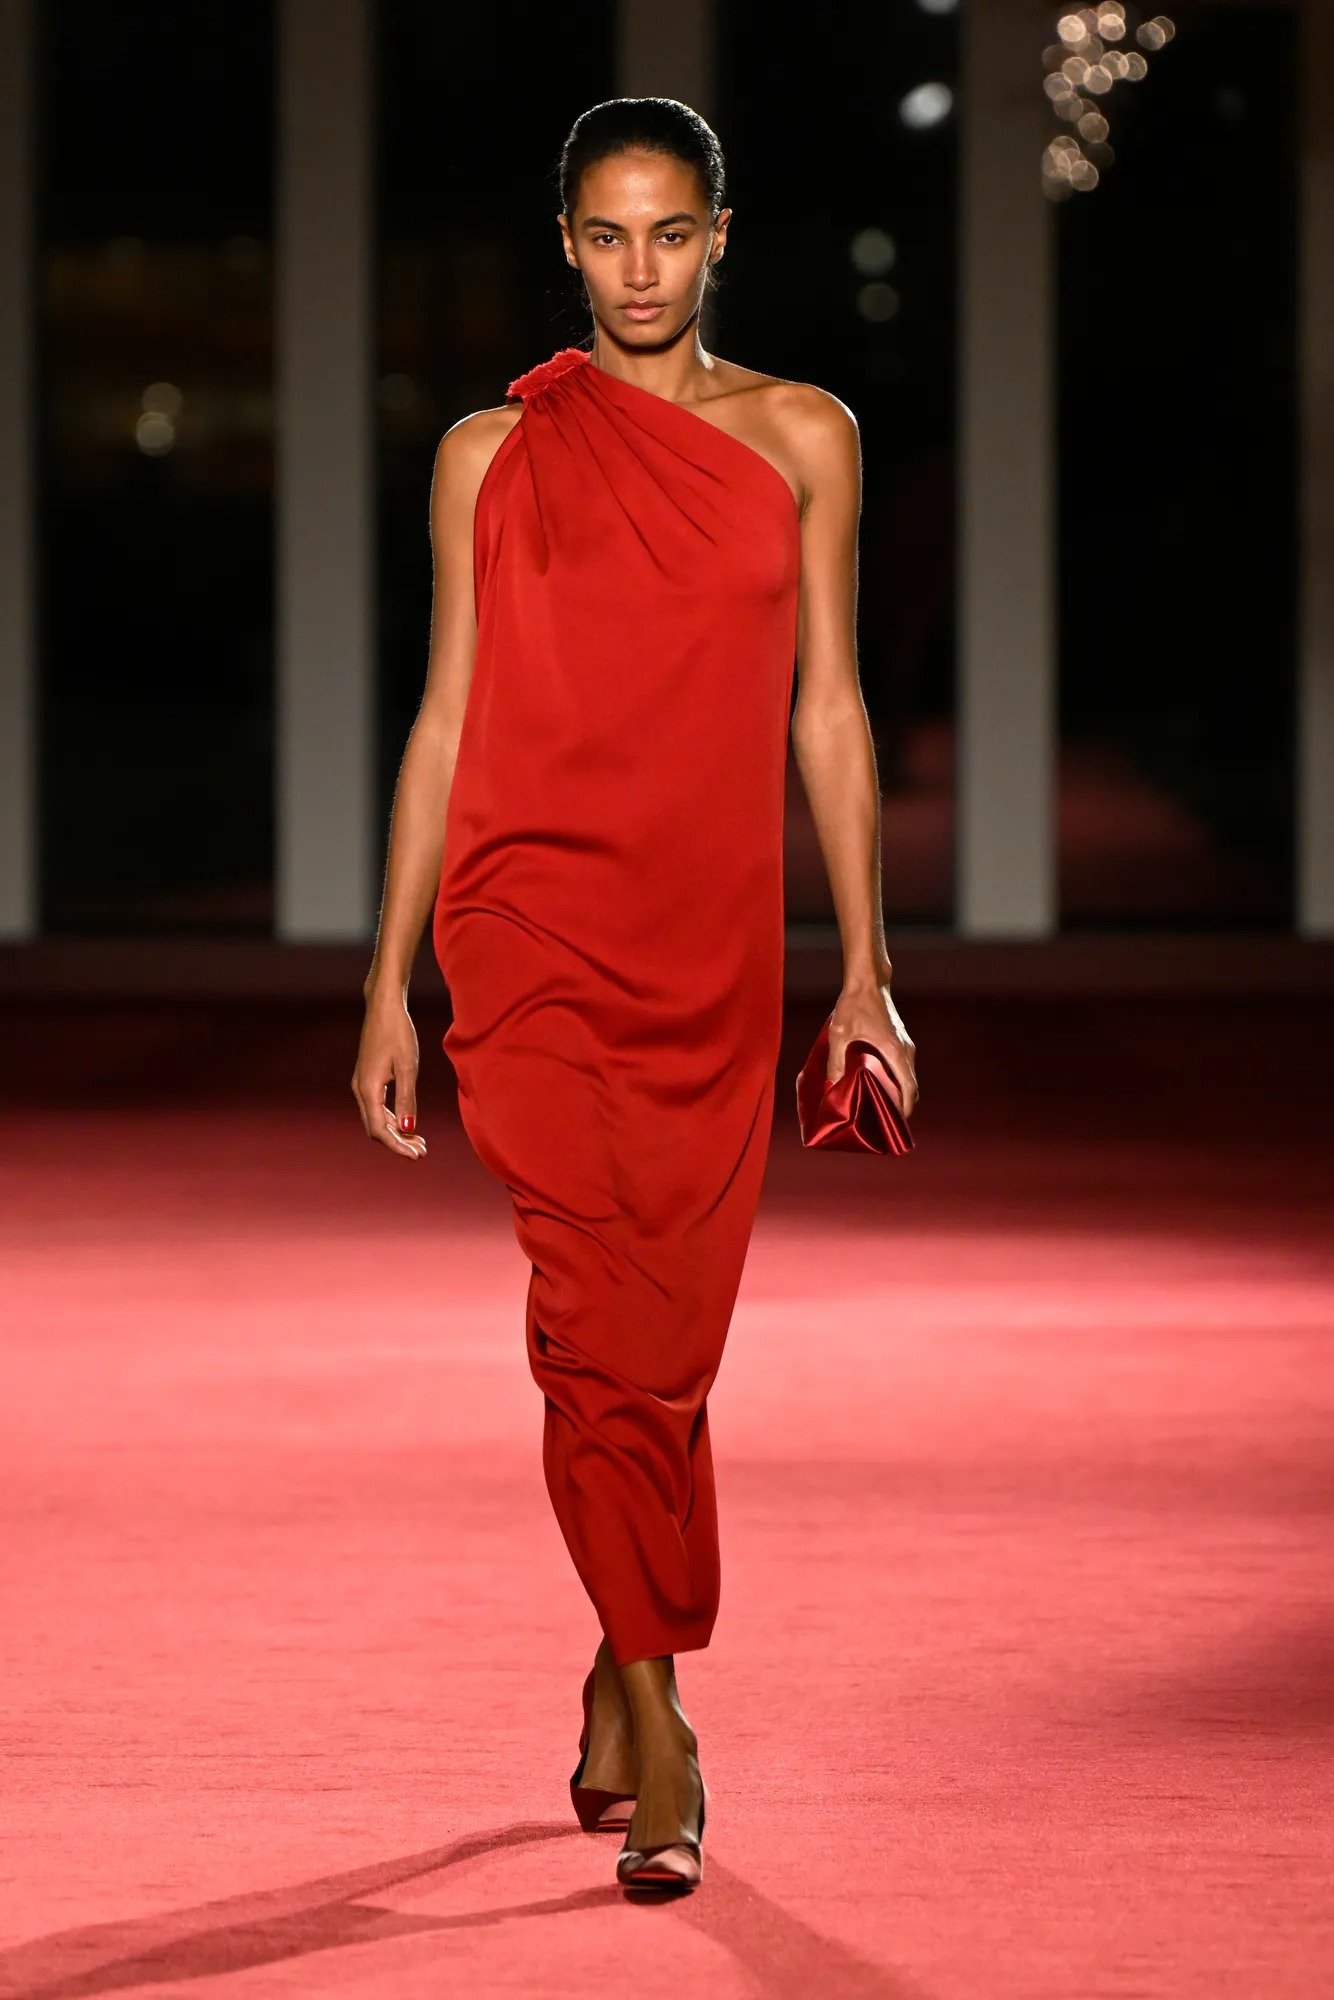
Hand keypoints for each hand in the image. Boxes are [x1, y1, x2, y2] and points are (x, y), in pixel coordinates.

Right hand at [351, 987, 428, 1158]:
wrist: (383, 1007)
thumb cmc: (398, 1032)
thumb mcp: (408, 1067)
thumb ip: (407, 1099)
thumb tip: (408, 1128)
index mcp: (368, 1089)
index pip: (380, 1130)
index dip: (398, 1146)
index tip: (417, 1156)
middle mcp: (360, 1089)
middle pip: (375, 1128)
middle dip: (398, 1142)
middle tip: (422, 1151)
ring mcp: (361, 1084)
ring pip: (375, 1119)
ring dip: (395, 1132)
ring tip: (419, 1141)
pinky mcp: (367, 1078)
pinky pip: (376, 1107)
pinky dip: (391, 1118)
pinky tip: (407, 1121)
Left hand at [827, 979, 918, 1116]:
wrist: (868, 980)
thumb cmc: (855, 1004)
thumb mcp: (840, 1034)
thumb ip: (836, 1061)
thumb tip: (832, 1086)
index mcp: (896, 1052)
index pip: (909, 1089)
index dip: (905, 1110)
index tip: (896, 1126)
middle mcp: (906, 1050)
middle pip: (911, 1086)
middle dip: (901, 1106)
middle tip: (883, 1121)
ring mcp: (905, 1044)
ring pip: (907, 1076)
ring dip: (899, 1092)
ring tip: (880, 1106)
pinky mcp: (900, 1040)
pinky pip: (903, 1067)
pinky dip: (897, 1080)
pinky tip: (879, 1085)